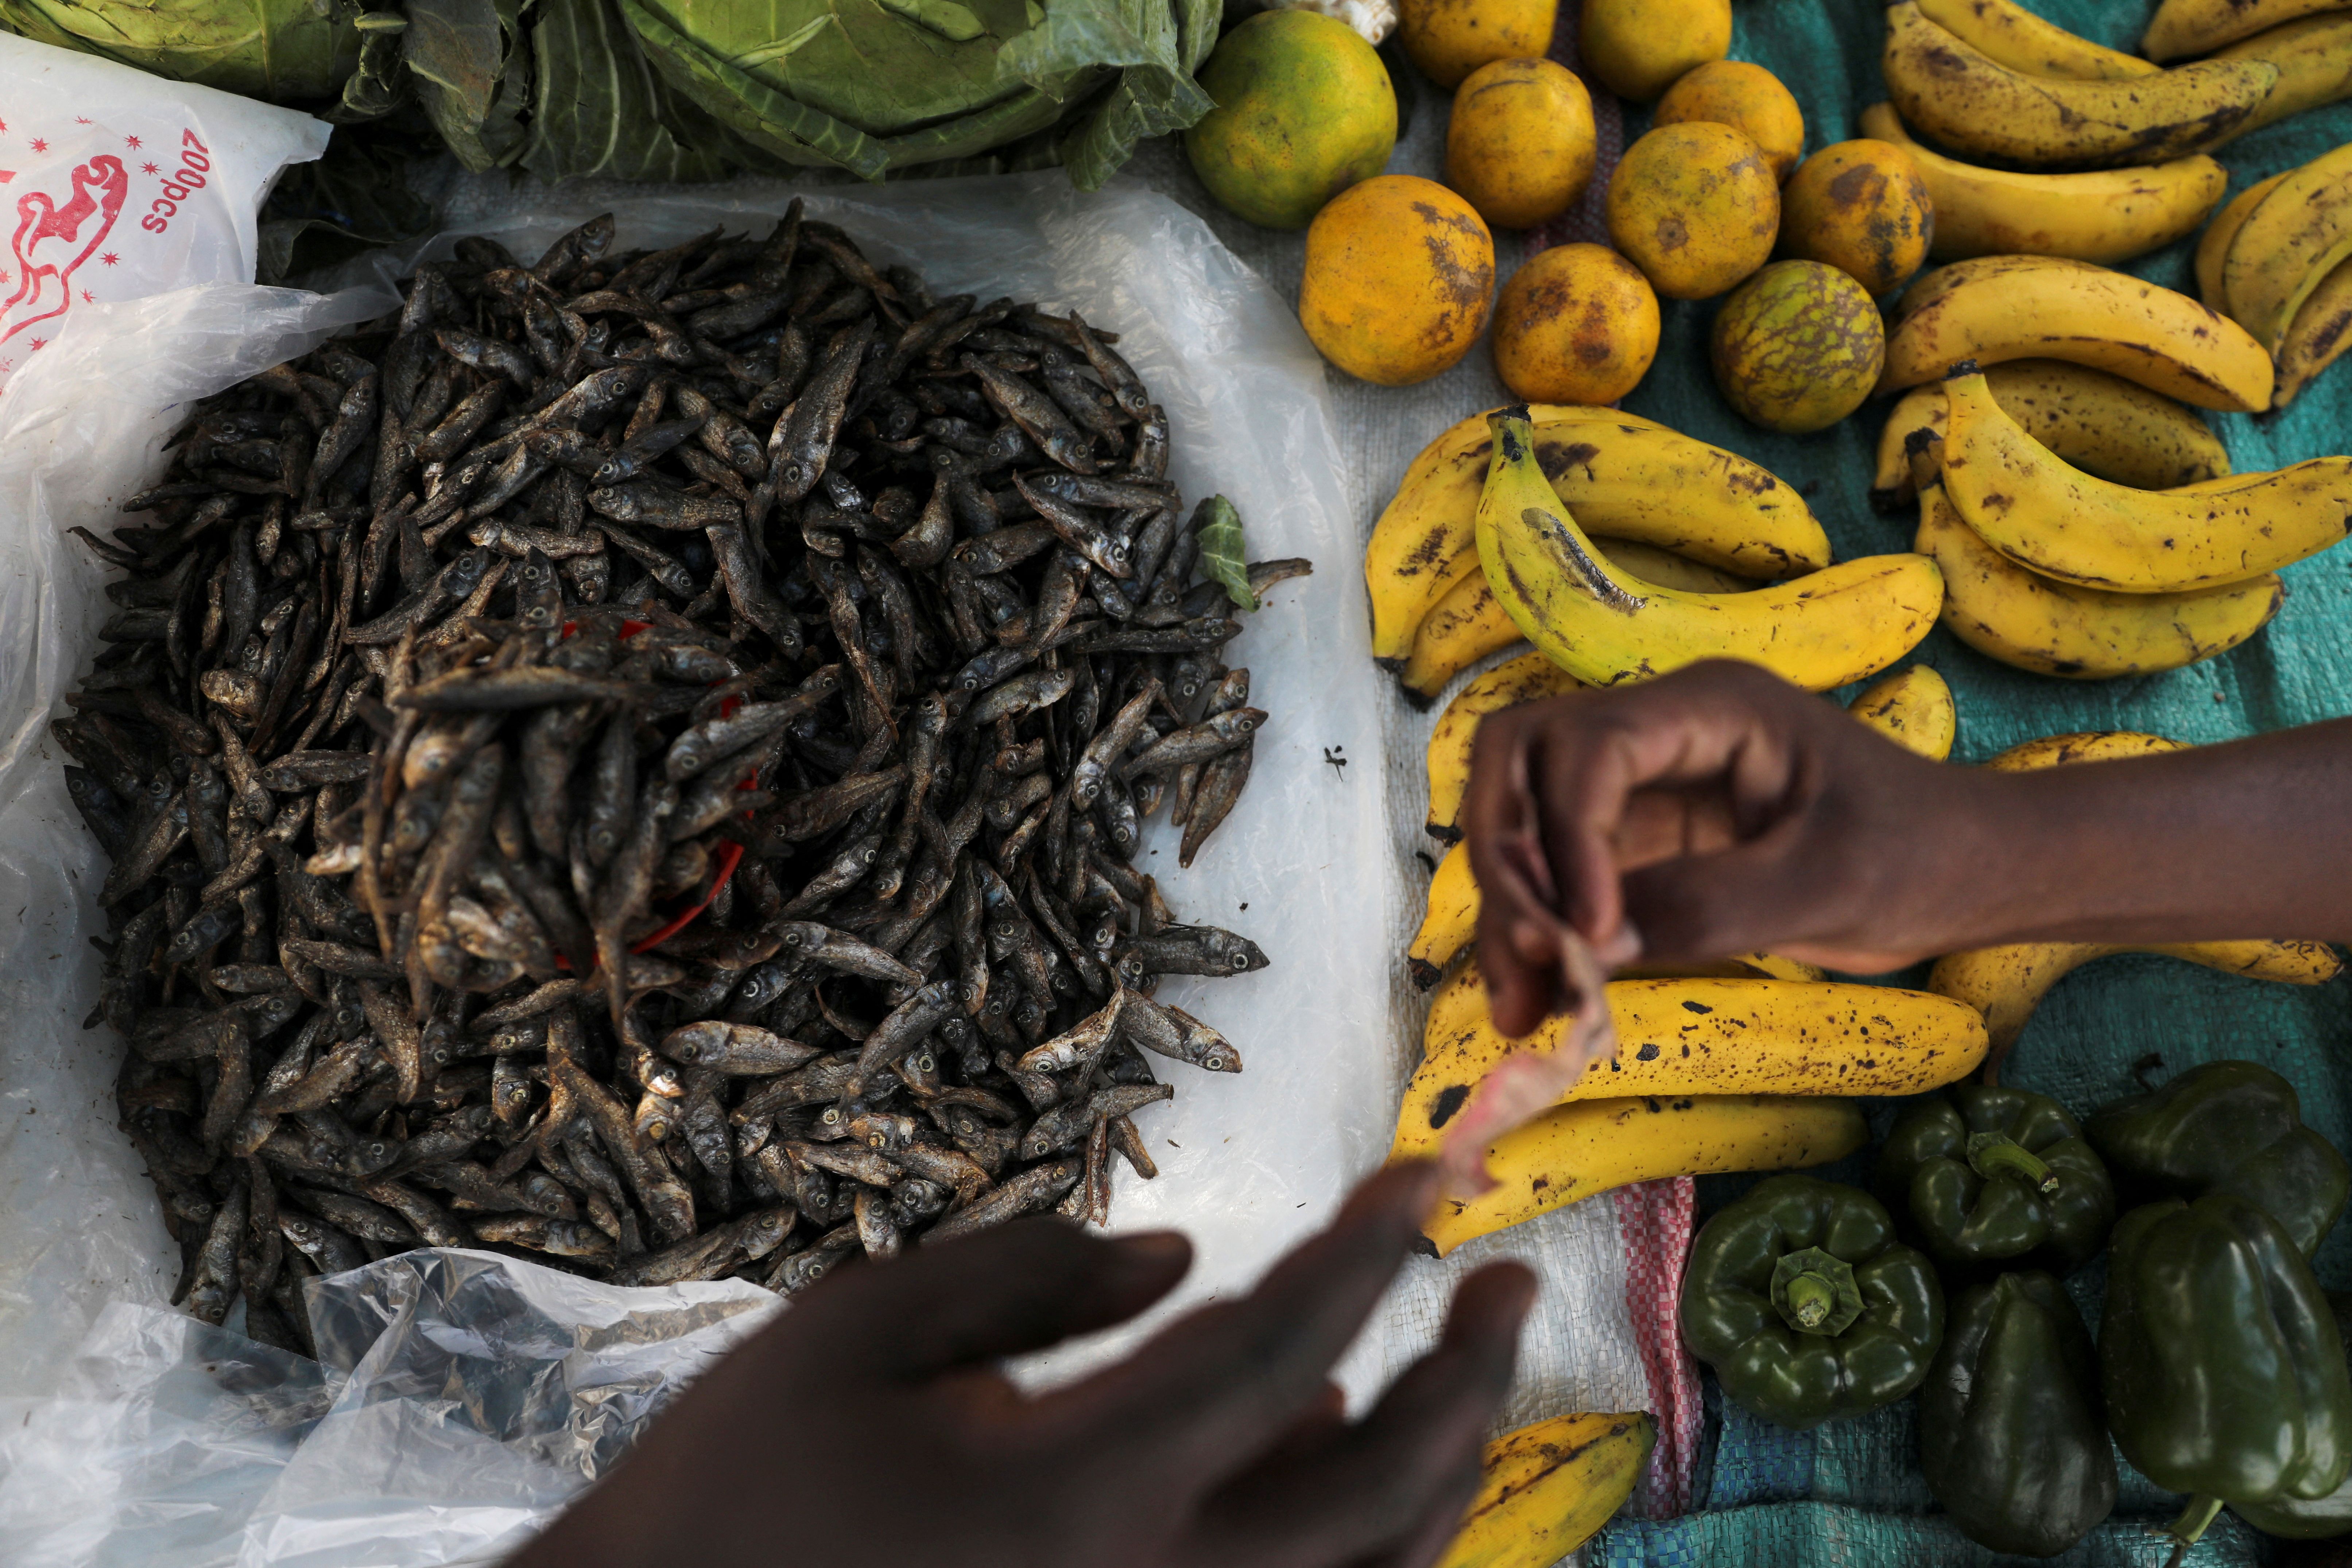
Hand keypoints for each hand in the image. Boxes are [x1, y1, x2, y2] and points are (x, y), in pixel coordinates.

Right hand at [508, 1161, 1534, 1567]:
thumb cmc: (739, 1484)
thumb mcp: (858, 1331)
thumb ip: (1030, 1275)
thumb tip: (1179, 1257)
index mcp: (1073, 1491)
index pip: (1279, 1346)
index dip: (1369, 1252)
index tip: (1428, 1178)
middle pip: (1379, 1494)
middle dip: (1468, 1379)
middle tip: (1507, 1283)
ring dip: (1437, 1480)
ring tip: (1452, 1378)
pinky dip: (1355, 1556)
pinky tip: (1338, 1474)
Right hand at [1463, 661, 1994, 1035]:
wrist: (1965, 876)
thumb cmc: (1922, 854)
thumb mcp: (1831, 883)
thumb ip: (1715, 907)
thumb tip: (1594, 946)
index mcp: (1710, 708)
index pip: (1586, 748)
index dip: (1565, 836)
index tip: (1585, 934)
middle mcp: (1657, 736)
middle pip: (1519, 764)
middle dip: (1505, 862)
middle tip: (1526, 961)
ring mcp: (1641, 791)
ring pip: (1522, 827)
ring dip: (1508, 913)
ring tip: (1520, 1008)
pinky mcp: (1639, 850)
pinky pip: (1558, 884)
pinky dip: (1539, 940)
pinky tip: (1540, 1005)